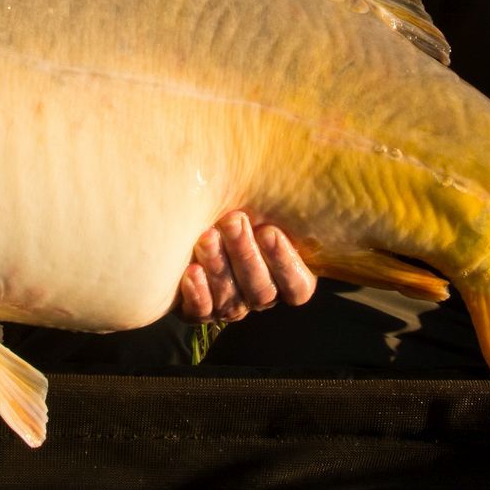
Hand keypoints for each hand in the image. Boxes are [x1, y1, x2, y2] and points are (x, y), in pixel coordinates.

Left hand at [176, 211, 316, 322]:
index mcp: (286, 279)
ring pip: (231, 300)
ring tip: (207, 237)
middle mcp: (260, 297)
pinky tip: (192, 272)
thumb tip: (292, 176)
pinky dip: (197, 294)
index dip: (284, 262)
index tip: (269, 231)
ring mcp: (231, 307)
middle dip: (245, 253)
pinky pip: (201, 312)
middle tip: (233, 220)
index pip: (297, 285)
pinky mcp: (200, 313)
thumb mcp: (261, 212)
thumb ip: (274, 209)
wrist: (201, 227)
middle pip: (261, 290)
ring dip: (219, 267)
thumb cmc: (239, 215)